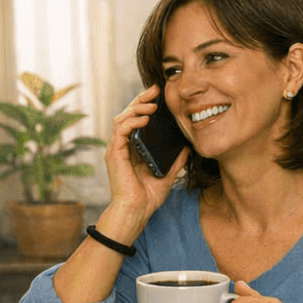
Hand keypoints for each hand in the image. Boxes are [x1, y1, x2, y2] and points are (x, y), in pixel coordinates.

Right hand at [106, 84, 188, 222]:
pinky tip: (145, 119)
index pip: (136, 120)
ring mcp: (117, 150)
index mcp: (133, 149)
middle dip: (141, 100)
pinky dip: (132, 122)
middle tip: (155, 91)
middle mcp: (122, 147)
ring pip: (122, 118)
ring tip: (152, 105)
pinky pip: (120, 131)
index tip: (159, 95)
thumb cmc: (147, 197)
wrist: (136, 211)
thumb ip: (176, 160)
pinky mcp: (114, 154)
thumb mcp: (168, 174)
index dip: (146, 106)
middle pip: (128, 114)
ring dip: (136, 108)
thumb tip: (188, 147)